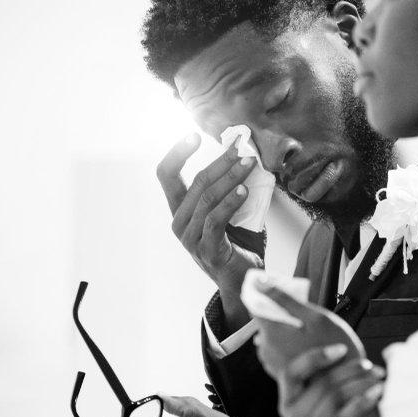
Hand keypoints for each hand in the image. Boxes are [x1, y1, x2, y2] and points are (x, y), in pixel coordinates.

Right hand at [156, 134, 264, 298]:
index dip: (177, 153)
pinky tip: (245, 190)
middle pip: (196, 182)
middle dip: (221, 162)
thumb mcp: (233, 210)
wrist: (245, 281)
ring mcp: (191, 239)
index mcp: (180, 210)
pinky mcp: (208, 250)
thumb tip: (247, 156)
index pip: (167, 175)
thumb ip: (233, 188)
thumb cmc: (239, 243)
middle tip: (242, 148)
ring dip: (231, 177)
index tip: (193, 135)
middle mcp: (180, 223)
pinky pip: (216, 219)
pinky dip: (231, 201)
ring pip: (207, 199)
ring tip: (249, 164)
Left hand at [252, 280, 365, 378]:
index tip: (276, 287)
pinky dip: (289, 342)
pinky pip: (278, 349)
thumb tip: (261, 281)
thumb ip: (286, 299)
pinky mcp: (280, 371)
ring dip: (285, 327)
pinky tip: (308, 343)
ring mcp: (272, 362)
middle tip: (305, 312)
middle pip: (265, 320)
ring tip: (310, 329)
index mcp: (272, 332)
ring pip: (272, 334)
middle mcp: (266, 349)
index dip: (263, 292)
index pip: (254, 304)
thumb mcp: (316, 316)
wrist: (348, 386)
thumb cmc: (336, 348)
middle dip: (280, 312)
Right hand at [276, 345, 384, 416]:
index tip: (342, 348)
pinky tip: (377, 393)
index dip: (314, 357)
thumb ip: (327, 373)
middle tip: (372, 365)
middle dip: (351, 370)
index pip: (290, 372)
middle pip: (322, 383)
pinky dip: (362, 402)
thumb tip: (342, 339)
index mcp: (288, 401)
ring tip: (380, 378)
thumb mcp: (330, 396)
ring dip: (361, 384)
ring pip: (335, 398)